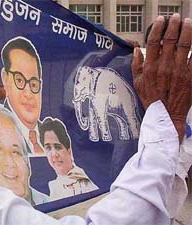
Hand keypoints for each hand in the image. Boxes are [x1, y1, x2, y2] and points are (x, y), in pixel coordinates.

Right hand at [132, 14, 191, 141]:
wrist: (166, 114)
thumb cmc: (151, 99)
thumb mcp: (137, 83)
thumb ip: (136, 65)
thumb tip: (136, 50)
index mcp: (150, 67)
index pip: (153, 42)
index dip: (157, 28)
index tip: (161, 19)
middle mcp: (165, 66)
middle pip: (170, 39)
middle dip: (173, 24)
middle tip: (176, 17)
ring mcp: (179, 70)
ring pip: (185, 44)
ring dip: (187, 30)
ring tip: (187, 22)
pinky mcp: (191, 75)